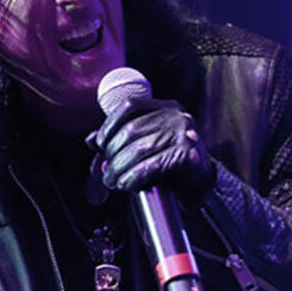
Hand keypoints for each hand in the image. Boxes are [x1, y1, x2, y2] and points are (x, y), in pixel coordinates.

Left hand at [90, 96, 213, 197]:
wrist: (199, 184)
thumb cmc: (169, 163)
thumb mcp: (145, 145)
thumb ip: (120, 139)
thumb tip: (91, 140)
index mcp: (165, 107)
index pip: (130, 106)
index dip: (110, 124)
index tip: (99, 143)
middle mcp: (176, 116)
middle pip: (131, 130)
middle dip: (112, 154)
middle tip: (106, 172)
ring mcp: (184, 134)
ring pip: (138, 149)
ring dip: (119, 169)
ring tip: (113, 181)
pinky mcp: (187, 155)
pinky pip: (150, 166)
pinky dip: (133, 177)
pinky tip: (126, 184)